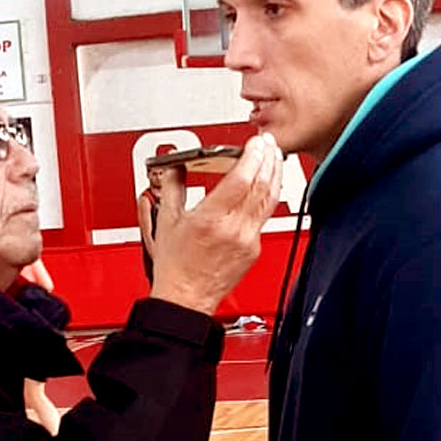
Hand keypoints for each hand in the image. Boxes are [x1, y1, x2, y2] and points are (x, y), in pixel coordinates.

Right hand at [149, 133, 283, 314]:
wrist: (186, 298)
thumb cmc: (175, 266)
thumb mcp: (166, 221)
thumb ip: (172, 188)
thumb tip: (175, 167)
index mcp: (211, 219)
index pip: (241, 179)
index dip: (252, 156)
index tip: (255, 142)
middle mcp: (233, 229)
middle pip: (261, 186)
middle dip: (267, 159)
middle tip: (268, 142)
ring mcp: (248, 240)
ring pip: (270, 200)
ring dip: (274, 174)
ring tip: (274, 157)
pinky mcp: (254, 249)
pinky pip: (265, 216)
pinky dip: (269, 195)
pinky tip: (268, 185)